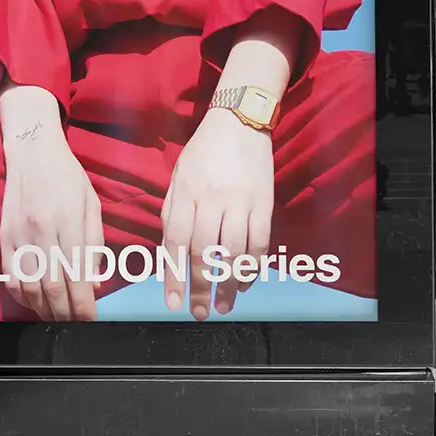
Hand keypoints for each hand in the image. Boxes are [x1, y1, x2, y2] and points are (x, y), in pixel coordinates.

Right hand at [0, 126, 103, 321]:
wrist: (33, 153)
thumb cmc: (68, 176)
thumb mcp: (92, 204)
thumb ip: (95, 244)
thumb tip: (94, 284)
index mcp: (68, 220)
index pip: (76, 275)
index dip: (83, 304)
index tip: (91, 319)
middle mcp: (41, 230)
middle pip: (52, 287)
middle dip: (66, 313)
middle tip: (76, 325)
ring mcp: (19, 235)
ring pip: (29, 286)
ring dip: (43, 310)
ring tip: (57, 318)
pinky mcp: (4, 237)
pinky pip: (10, 276)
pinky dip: (21, 295)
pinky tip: (34, 301)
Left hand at [161, 107, 273, 320]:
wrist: (239, 122)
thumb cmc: (203, 152)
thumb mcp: (178, 177)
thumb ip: (173, 213)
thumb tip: (171, 252)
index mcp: (186, 194)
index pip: (176, 243)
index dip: (174, 277)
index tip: (173, 303)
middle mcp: (211, 200)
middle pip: (205, 253)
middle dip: (201, 288)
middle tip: (200, 313)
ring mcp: (240, 202)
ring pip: (233, 252)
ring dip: (228, 284)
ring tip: (224, 305)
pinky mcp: (264, 203)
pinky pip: (259, 242)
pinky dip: (253, 267)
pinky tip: (245, 282)